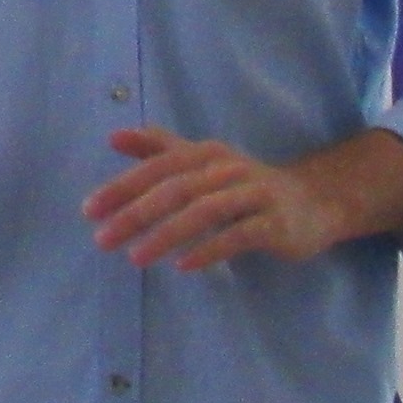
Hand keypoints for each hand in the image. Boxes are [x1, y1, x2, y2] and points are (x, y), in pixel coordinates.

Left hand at [84, 125, 402, 272]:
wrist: (313, 201)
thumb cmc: (244, 184)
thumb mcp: (203, 162)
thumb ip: (159, 149)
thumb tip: (113, 136)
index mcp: (205, 153)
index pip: (156, 167)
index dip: (122, 186)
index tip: (89, 210)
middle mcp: (226, 169)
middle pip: (175, 189)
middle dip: (135, 214)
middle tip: (103, 238)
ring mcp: (253, 195)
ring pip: (204, 211)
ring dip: (166, 234)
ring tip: (135, 257)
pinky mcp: (274, 223)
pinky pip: (238, 235)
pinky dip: (210, 249)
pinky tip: (184, 266)